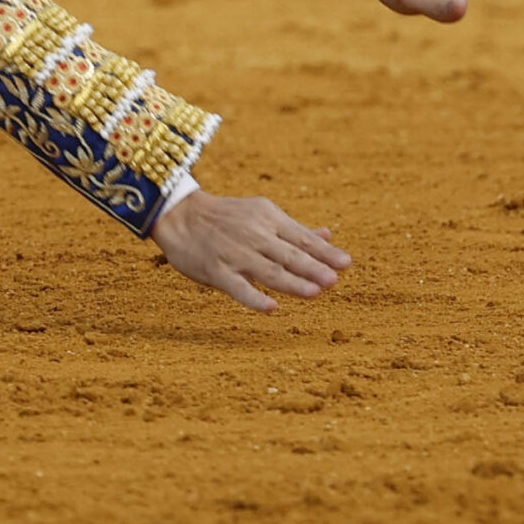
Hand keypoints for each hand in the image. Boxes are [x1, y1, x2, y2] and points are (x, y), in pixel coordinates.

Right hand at [152, 191, 349, 312]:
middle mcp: (252, 235)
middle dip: (312, 267)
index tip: (346, 263)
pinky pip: (237, 287)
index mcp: (266, 218)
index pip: (300, 237)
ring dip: (292, 282)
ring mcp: (234, 254)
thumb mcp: (259, 215)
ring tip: (315, 293)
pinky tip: (272, 308)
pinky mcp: (215, 271)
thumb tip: (328, 235)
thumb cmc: (224, 218)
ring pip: (268, 271)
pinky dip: (254, 298)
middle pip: (287, 254)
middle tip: (334, 281)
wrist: (177, 215)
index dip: (323, 251)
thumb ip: (293, 230)